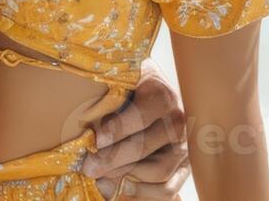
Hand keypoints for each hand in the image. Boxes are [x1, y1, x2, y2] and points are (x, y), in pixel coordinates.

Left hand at [80, 59, 189, 198]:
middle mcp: (177, 121)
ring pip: (157, 171)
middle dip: (111, 159)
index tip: (95, 140)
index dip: (117, 129)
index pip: (140, 116)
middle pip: (143, 147)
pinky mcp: (184, 168)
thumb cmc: (131, 87)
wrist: (156, 92)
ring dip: (124, 177)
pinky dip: (143, 193)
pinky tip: (120, 186)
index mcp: (161, 95)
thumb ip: (108, 91)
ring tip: (99, 177)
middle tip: (88, 166)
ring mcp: (183, 146)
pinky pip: (167, 190)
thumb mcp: (122, 78)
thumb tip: (84, 115)